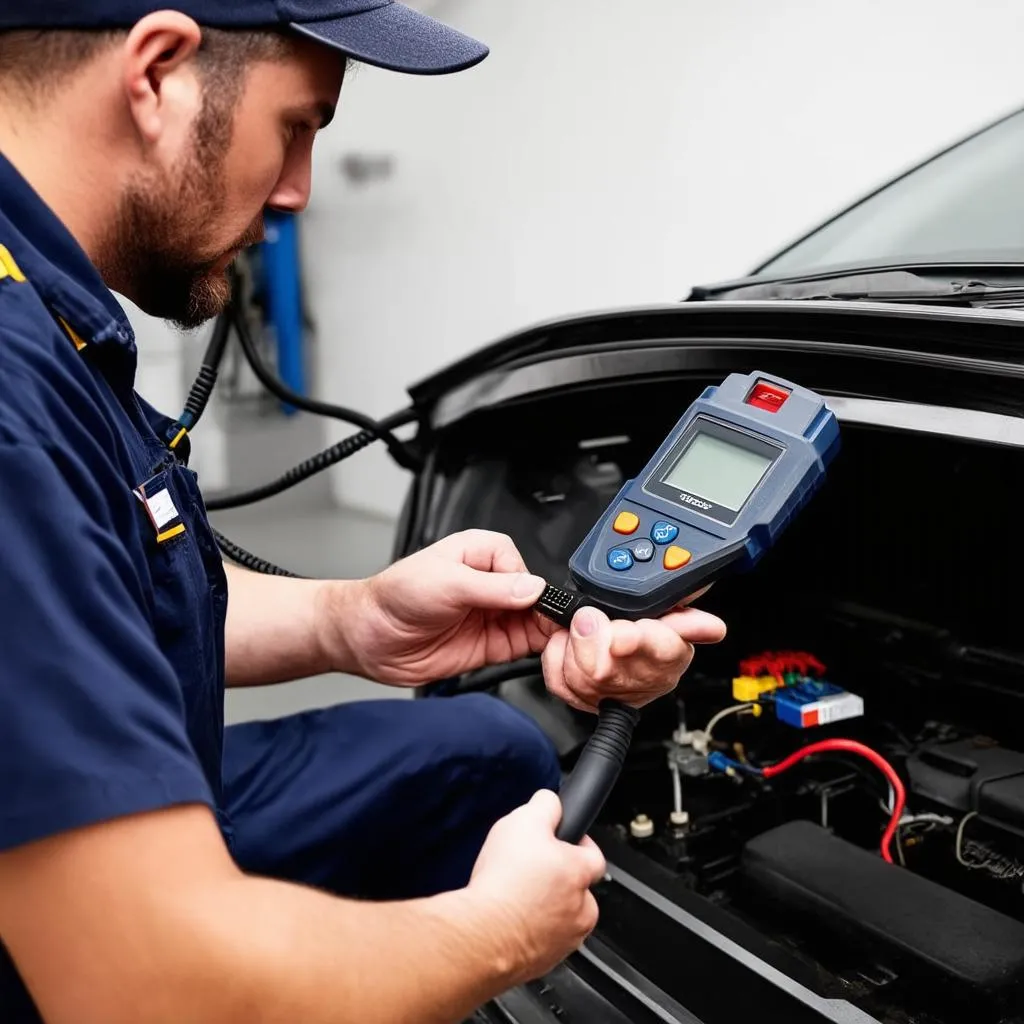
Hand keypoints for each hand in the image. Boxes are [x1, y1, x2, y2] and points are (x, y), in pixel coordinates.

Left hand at [333, 529, 726, 708]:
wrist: (366, 637)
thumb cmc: (393, 594)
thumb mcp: (440, 582)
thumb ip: (489, 588)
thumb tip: (531, 590)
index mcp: (490, 554)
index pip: (537, 568)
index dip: (551, 592)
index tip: (567, 610)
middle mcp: (501, 582)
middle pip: (551, 598)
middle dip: (574, 615)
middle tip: (601, 632)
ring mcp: (502, 614)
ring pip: (549, 625)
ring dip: (567, 638)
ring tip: (594, 650)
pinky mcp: (499, 643)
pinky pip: (536, 646)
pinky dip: (553, 655)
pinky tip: (568, 662)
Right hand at [467, 790, 606, 982]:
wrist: (482, 936)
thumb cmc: (504, 883)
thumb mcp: (523, 821)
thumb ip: (545, 806)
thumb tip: (551, 801)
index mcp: (580, 873)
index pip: (595, 855)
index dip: (578, 843)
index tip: (561, 841)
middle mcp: (581, 910)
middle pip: (578, 889)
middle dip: (558, 879)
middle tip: (530, 870)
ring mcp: (565, 940)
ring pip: (562, 918)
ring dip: (545, 908)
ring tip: (516, 896)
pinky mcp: (544, 963)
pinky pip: (542, 942)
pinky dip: (529, 931)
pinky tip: (507, 918)